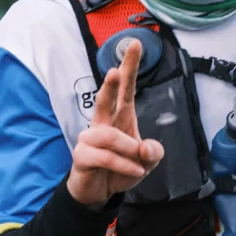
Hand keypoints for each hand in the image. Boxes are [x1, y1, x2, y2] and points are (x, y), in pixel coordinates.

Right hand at [67, 37, 164, 206]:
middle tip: (115, 71)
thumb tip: (146, 148)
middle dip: (111, 84)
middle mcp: (103, 122)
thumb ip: (153, 153)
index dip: (129, 66)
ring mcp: (90, 137)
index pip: (126, 87)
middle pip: (106, 98)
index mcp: (120, 116)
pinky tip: (134, 172)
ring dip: (129, 150)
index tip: (135, 44)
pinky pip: (105, 157)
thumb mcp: (146, 162)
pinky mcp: (82, 154)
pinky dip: (123, 166)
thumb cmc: (121, 168)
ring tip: (139, 163)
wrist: (99, 192)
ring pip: (110, 137)